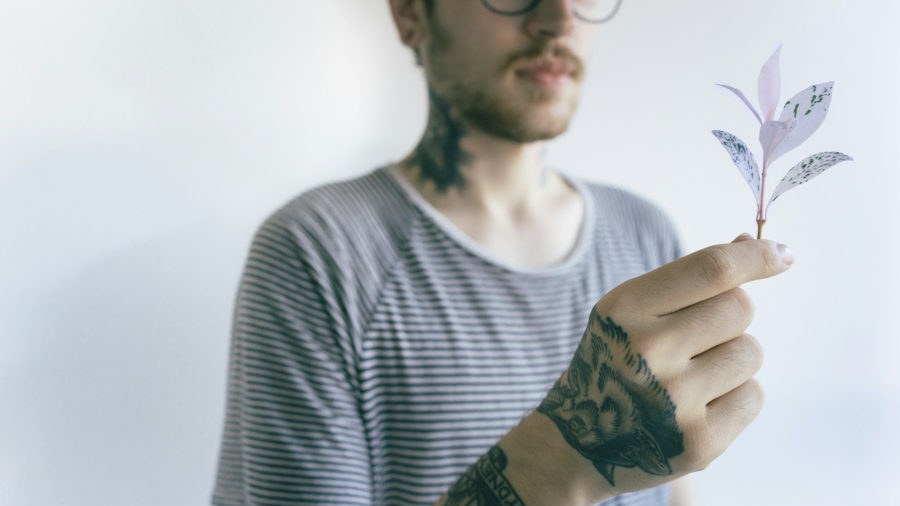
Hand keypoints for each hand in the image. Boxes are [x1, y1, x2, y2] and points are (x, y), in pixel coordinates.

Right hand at [536, 234, 792, 496]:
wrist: (577, 442)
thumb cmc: (615, 362)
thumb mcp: (631, 313)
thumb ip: (688, 279)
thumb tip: (751, 242)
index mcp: (624, 309)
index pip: (712, 269)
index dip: (757, 256)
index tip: (783, 253)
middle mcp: (647, 351)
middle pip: (740, 308)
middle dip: (730, 318)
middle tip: (695, 340)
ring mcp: (673, 400)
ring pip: (751, 352)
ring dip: (732, 359)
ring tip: (690, 377)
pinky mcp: (698, 442)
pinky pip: (753, 396)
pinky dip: (734, 398)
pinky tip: (697, 407)